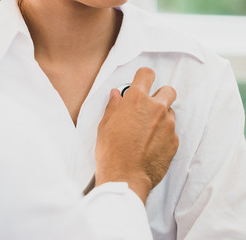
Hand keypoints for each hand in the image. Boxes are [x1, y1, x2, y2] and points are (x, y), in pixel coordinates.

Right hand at [95, 67, 178, 203]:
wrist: (125, 178)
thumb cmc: (111, 152)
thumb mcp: (105, 126)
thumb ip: (114, 106)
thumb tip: (117, 95)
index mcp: (136, 100)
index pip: (147, 74)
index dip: (144, 77)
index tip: (142, 81)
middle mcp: (156, 109)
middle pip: (168, 90)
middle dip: (160, 95)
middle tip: (148, 107)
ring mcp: (168, 125)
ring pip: (170, 113)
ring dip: (161, 117)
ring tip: (146, 132)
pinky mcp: (174, 141)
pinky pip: (171, 132)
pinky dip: (163, 135)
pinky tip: (150, 146)